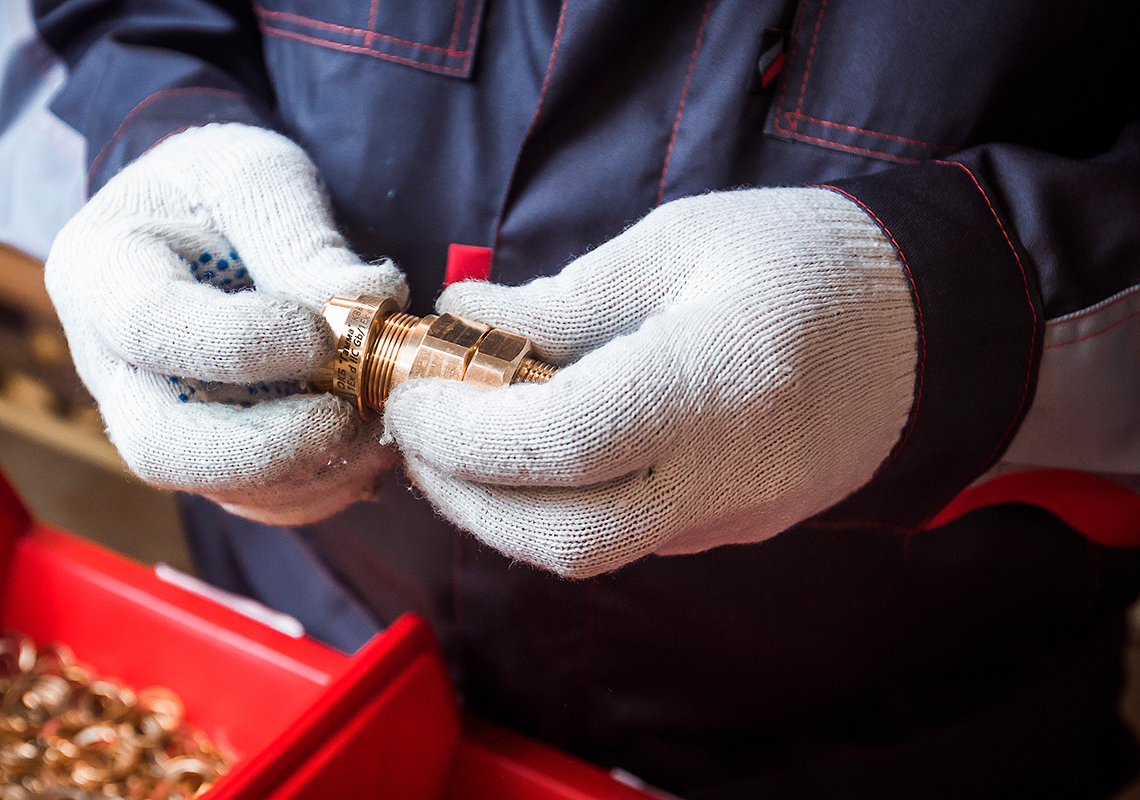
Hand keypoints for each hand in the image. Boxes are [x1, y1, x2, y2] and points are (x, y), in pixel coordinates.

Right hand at [47, 123, 406, 523]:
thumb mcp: (254, 173)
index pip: (150, 325)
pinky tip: (367, 452)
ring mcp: (151, 418)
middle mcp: (110, 362)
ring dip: (305, 473)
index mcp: (102, 269)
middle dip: (264, 446)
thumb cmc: (220, 187)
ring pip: (209, 487)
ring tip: (377, 432)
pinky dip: (316, 487)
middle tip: (346, 420)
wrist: (205, 219)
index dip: (240, 344)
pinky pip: (249, 499)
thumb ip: (299, 233)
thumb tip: (369, 297)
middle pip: (159, 443)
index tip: (322, 335)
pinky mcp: (201, 454)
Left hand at [383, 188, 917, 576]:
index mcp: (709, 387)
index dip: (462, 431)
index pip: (555, 444)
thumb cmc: (805, 261)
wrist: (929, 327)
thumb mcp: (678, 245)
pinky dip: (555, 507)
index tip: (413, 395)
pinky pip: (623, 537)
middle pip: (559, 537)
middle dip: (463, 496)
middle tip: (417, 434)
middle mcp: (722, 476)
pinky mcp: (731, 529)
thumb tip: (463, 318)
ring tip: (458, 442)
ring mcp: (731, 517)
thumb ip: (562, 297)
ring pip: (586, 551)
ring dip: (500, 510)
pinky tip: (530, 452)